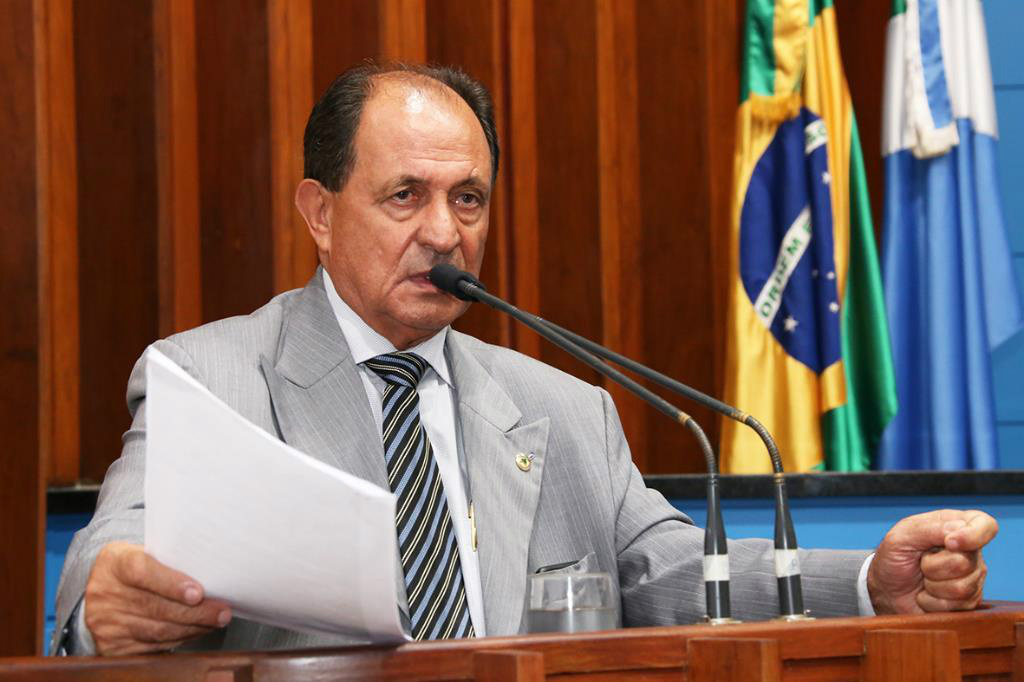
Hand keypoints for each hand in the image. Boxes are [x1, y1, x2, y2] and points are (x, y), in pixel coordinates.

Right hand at [83, 542, 231, 654]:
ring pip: (157, 630)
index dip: (171, 584)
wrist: (96, 586)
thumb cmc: (132, 566)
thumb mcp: (142, 551)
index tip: (198, 593)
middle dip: (195, 612)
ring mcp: (108, 623)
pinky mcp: (112, 646)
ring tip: (216, 622)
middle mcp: (107, 594)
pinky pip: (153, 646)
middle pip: (156, 607)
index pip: (143, 573)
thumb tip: (211, 573)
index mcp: (116, 563)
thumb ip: (169, 559)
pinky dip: (180, 639)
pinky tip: (197, 631)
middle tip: (222, 612)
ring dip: (192, 628)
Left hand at [867, 509, 996, 614]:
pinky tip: (927, 594)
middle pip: (964, 562)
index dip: (973, 535)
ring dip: (932, 585)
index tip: (949, 543)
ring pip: (961, 587)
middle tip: (920, 562)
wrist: (887, 590)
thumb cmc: (894, 558)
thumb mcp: (902, 536)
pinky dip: (932, 601)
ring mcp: (973, 577)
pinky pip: (956, 605)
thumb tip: (959, 531)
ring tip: (923, 578)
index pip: (985, 525)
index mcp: (957, 526)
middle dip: (932, 566)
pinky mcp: (970, 601)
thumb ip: (930, 528)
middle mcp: (971, 551)